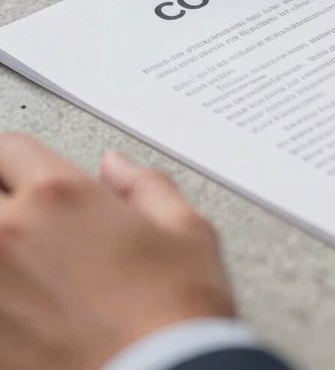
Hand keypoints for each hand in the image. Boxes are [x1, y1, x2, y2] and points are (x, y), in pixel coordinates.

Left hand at [0, 133, 235, 369]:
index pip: (8, 148)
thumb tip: (117, 167)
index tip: (24, 175)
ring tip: (21, 264)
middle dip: (0, 198)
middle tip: (19, 215)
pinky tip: (20, 303)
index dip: (16, 159)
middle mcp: (10, 235)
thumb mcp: (188, 231)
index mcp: (62, 197)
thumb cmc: (176, 314)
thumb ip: (147, 186)